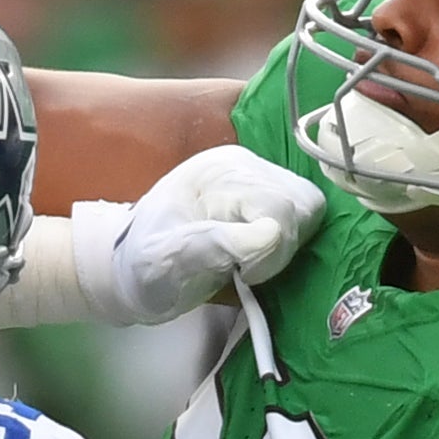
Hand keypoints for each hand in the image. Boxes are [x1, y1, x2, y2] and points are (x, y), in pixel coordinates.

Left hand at [75, 145, 327, 324]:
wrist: (128, 267)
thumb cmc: (143, 268)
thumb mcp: (165, 263)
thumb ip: (213, 246)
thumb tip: (269, 234)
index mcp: (217, 172)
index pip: (280, 206)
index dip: (272, 250)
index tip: (242, 273)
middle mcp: (243, 165)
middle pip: (303, 203)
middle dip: (283, 247)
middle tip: (246, 270)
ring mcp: (257, 176)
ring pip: (310, 207)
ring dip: (290, 243)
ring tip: (251, 262)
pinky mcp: (266, 194)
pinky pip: (305, 213)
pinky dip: (292, 239)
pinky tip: (260, 253)